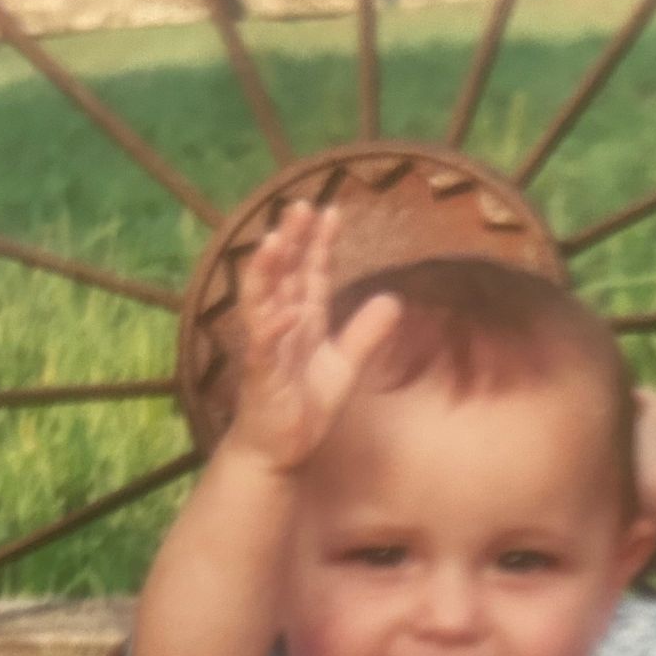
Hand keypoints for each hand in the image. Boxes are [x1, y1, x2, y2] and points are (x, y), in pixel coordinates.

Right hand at [227, 201, 402, 473]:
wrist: (278, 450)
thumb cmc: (303, 407)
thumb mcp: (344, 366)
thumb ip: (366, 333)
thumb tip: (394, 299)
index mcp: (302, 321)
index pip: (310, 273)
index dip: (319, 243)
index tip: (332, 210)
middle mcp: (281, 325)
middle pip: (284, 274)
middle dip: (291, 240)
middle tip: (300, 205)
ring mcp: (267, 347)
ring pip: (262, 299)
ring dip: (268, 270)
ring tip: (276, 238)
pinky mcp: (261, 374)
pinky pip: (264, 345)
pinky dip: (274, 326)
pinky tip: (287, 309)